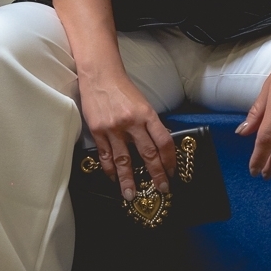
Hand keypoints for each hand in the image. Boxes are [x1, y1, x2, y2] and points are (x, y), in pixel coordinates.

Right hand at [76, 65, 175, 200]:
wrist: (99, 76)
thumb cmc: (123, 89)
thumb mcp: (143, 104)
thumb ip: (150, 124)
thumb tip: (158, 148)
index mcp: (147, 114)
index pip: (163, 141)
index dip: (170, 159)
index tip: (172, 171)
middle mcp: (132, 122)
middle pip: (148, 154)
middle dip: (156, 174)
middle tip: (161, 188)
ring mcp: (113, 128)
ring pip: (123, 160)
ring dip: (128, 180)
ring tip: (131, 195)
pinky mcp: (98, 131)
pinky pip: (106, 155)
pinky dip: (110, 169)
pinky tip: (114, 179)